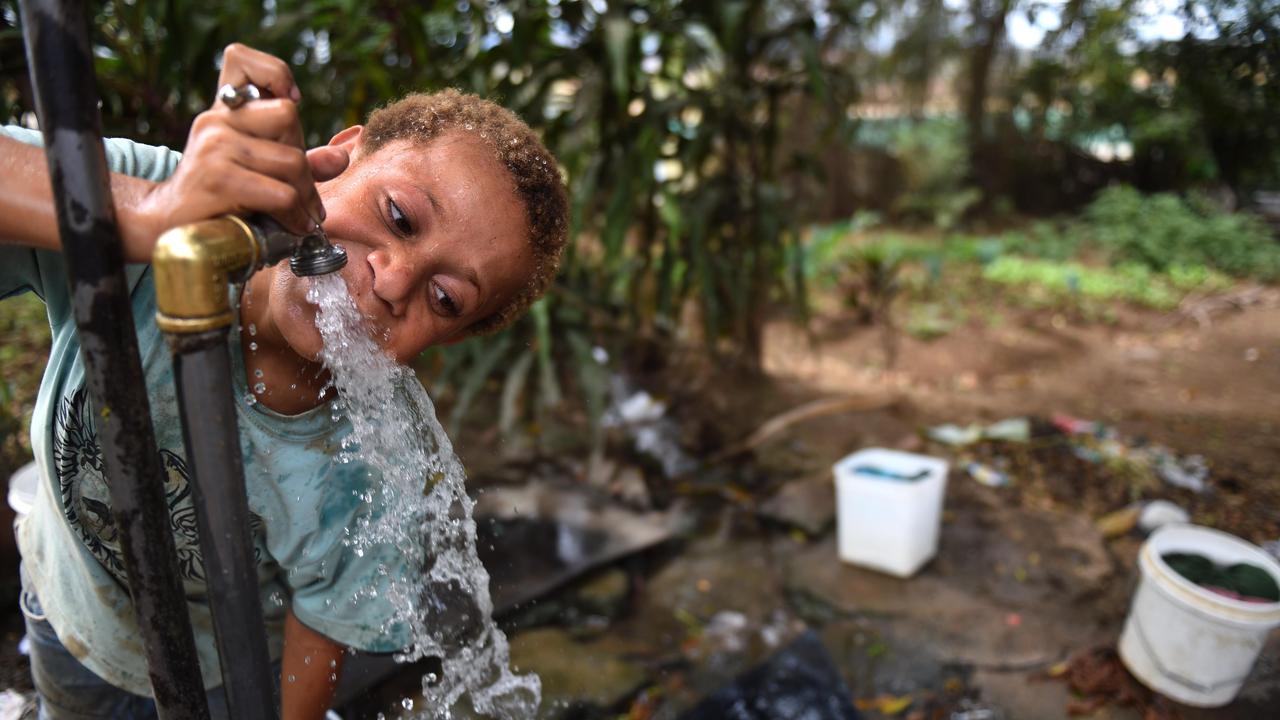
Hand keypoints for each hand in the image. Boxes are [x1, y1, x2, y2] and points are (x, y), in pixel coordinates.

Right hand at [134, 44, 349, 241]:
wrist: (169, 229)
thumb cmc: (219, 200)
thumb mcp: (261, 172)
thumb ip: (301, 161)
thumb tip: (341, 156)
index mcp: (223, 111)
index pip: (240, 59)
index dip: (273, 72)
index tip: (292, 100)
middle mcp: (215, 120)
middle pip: (287, 119)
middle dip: (304, 160)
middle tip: (303, 192)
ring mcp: (213, 146)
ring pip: (291, 162)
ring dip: (306, 197)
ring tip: (304, 215)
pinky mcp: (217, 179)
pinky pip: (281, 194)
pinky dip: (296, 215)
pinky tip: (294, 226)